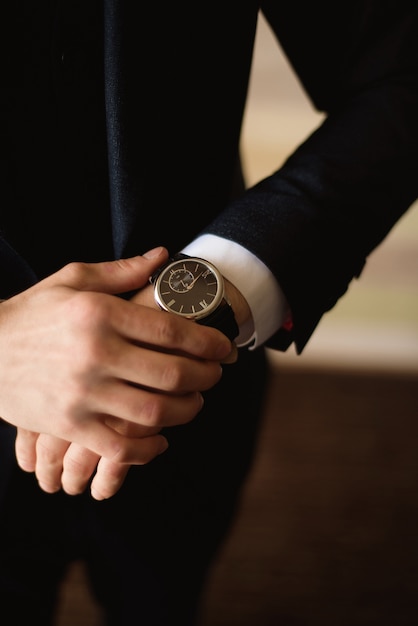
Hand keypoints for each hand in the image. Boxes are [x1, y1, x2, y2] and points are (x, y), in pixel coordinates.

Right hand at [0, 247, 233, 496]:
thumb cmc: (32, 313)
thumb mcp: (72, 279)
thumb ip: (122, 271)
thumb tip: (163, 257)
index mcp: (99, 314)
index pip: (171, 331)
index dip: (208, 342)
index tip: (225, 348)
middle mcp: (94, 354)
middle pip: (172, 374)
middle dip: (206, 377)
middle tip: (215, 376)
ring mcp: (81, 394)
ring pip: (153, 413)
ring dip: (186, 411)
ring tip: (194, 403)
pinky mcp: (68, 425)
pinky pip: (118, 447)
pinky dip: (147, 450)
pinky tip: (160, 440)